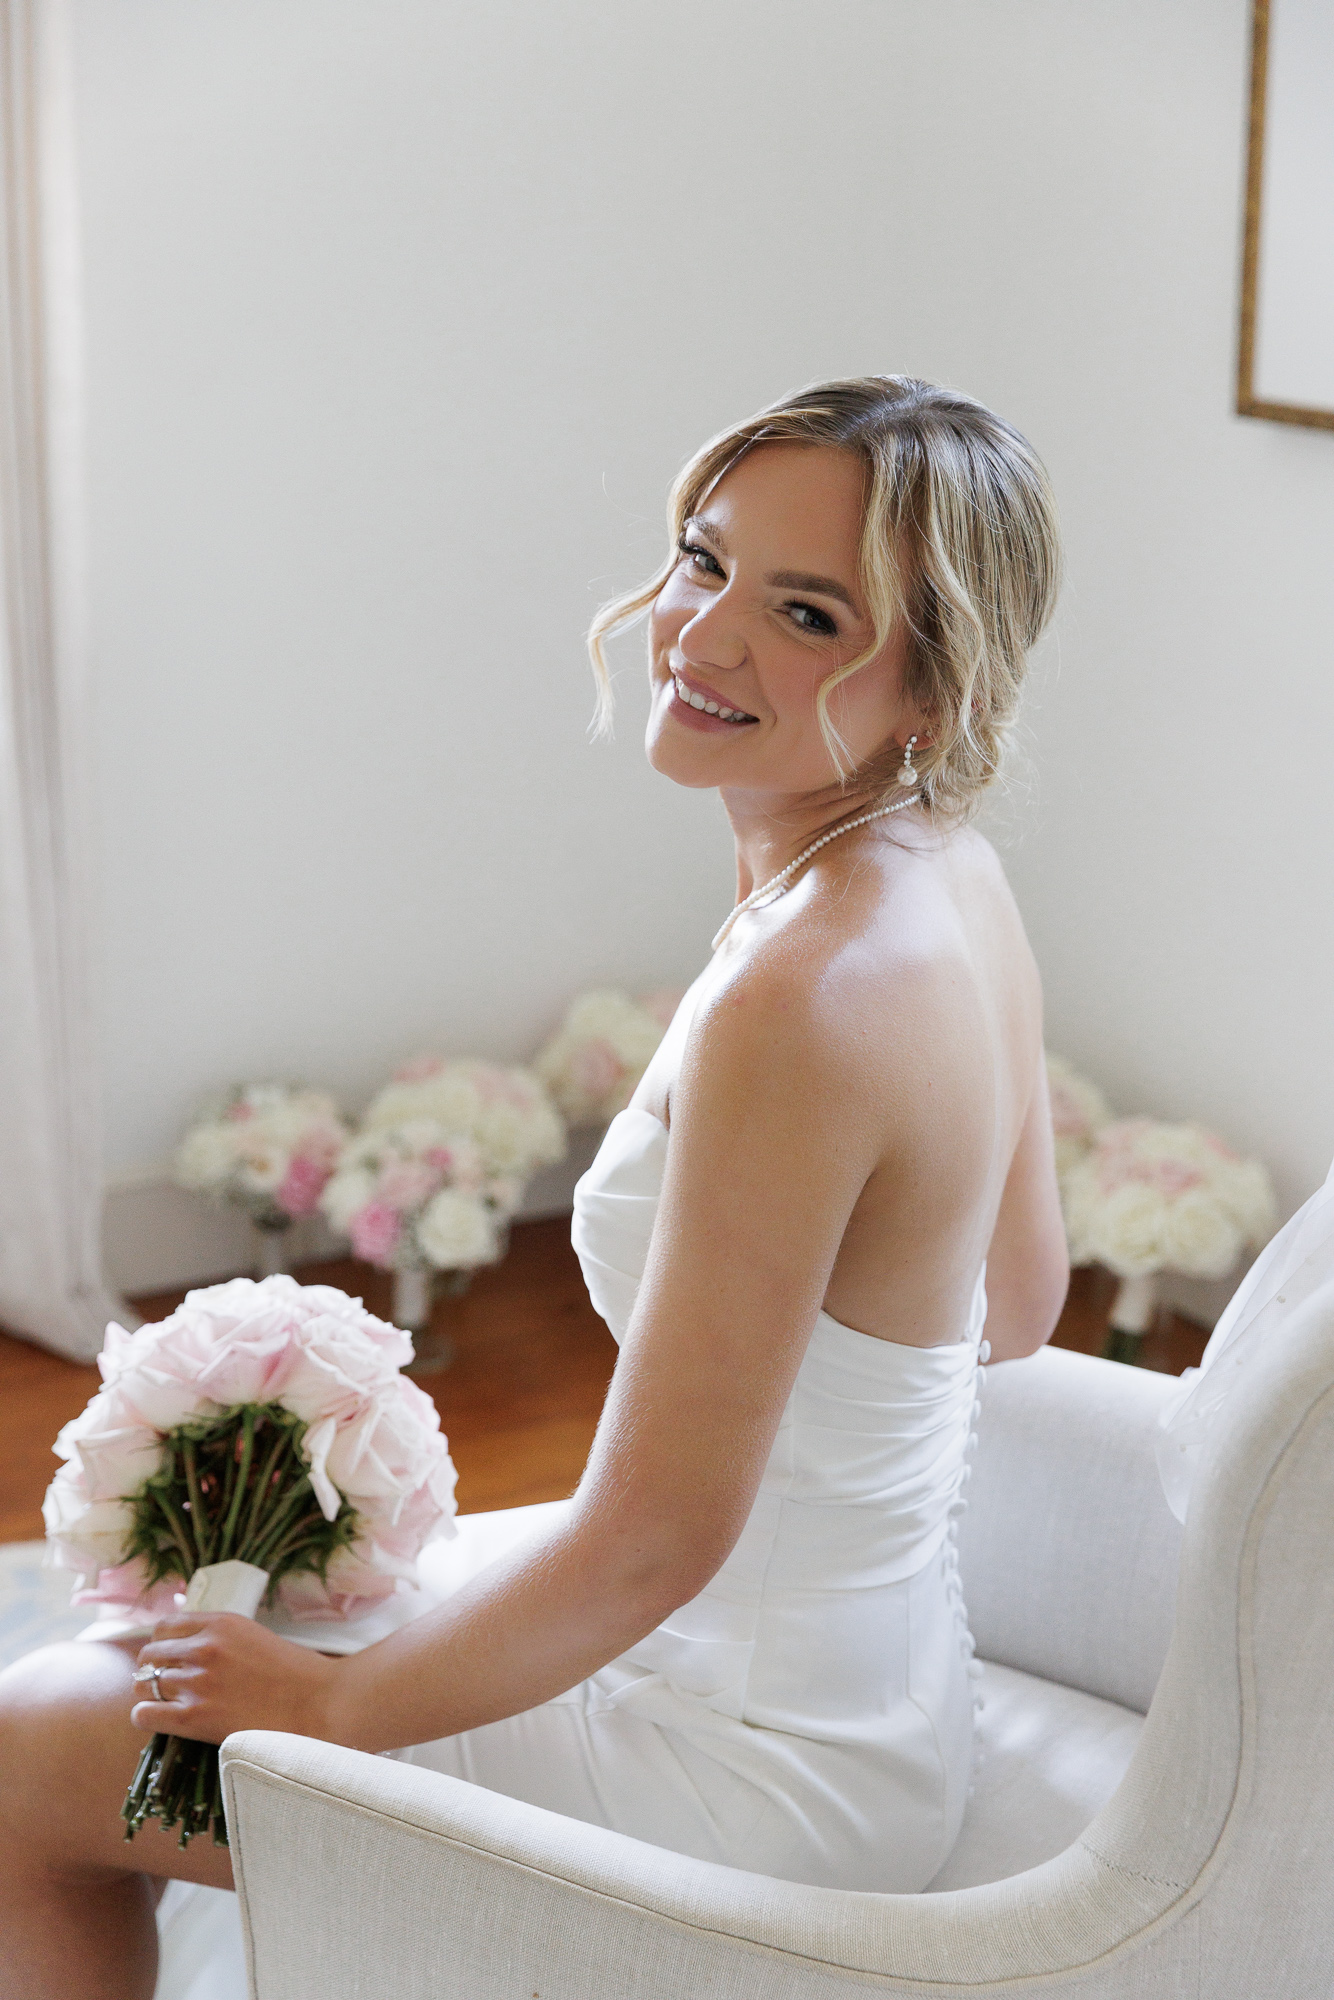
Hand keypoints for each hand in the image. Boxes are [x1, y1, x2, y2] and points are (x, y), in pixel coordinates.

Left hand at [131, 1615, 341, 1745]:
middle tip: (164, 1685)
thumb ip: (221, 1638)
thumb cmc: (296, 1674)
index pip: (165, 1626)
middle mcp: (204, 1647)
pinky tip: (162, 1721)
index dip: (162, 1644)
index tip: (168, 1658)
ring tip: (166, 1705)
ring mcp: (197, 1681)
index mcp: (221, 1622)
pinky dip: (147, 1717)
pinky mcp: (194, 1716)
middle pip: (149, 1655)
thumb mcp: (254, 1637)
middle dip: (152, 1670)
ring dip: (152, 1695)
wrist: (320, 1704)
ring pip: (145, 1684)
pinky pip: (145, 1714)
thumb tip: (188, 1647)